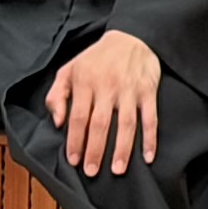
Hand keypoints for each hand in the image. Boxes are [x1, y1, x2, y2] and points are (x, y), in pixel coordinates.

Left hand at [46, 28, 163, 178]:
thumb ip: (56, 96)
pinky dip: (150, 138)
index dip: (75, 140)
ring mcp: (130, 90)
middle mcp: (108, 87)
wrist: (132, 36)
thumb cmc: (97, 58)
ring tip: (118, 169)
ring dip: (122, 148)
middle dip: (96, 150)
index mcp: (85, 82)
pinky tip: (148, 155)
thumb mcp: (69, 70)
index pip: (78, 117)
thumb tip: (58, 122)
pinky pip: (150, 117)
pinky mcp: (148, 91)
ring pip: (126, 124)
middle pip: (101, 124)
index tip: (74, 159)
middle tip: (92, 171)